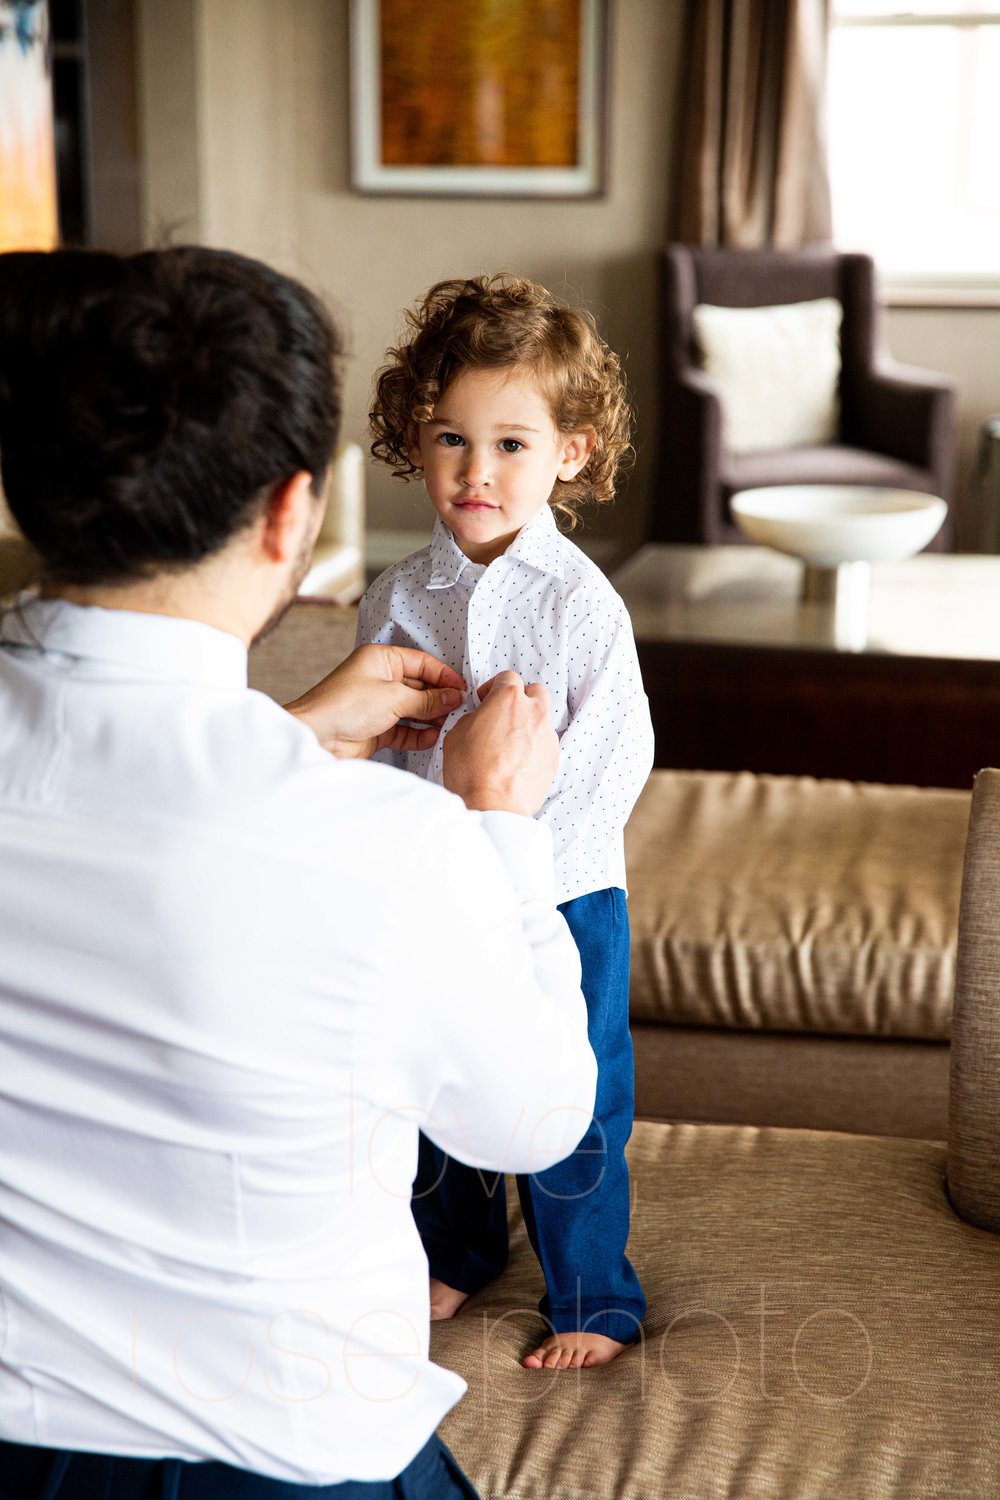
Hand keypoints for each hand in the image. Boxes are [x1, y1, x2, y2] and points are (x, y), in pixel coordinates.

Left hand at [285, 643, 464, 758]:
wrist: (316, 736)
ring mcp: (378, 705)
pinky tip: (432, 737)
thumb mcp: (393, 697)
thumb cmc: (345, 706)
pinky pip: (404, 729)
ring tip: (449, 724)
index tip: (461, 689)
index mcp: (381, 660)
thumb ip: (427, 699)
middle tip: (459, 709)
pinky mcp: (376, 728)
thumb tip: (453, 697)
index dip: (443, 675)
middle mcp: (380, 679)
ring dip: (431, 717)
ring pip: (413, 709)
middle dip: (439, 698)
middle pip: (419, 686)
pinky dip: (418, 734)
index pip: (421, 663)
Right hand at [443, 671, 557, 815]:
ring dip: (529, 724)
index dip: (494, 687)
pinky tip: (518, 762)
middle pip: (535, 691)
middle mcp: (534, 712)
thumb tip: (480, 719)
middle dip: (521, 698)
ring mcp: (547, 735)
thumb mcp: (456, 734)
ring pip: (542, 718)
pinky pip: (546, 743)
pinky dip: (535, 747)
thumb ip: (473, 717)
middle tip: (504, 714)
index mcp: (508, 699)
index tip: (486, 699)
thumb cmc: (472, 771)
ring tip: (510, 743)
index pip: (508, 677)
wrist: (493, 805)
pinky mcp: (554, 757)